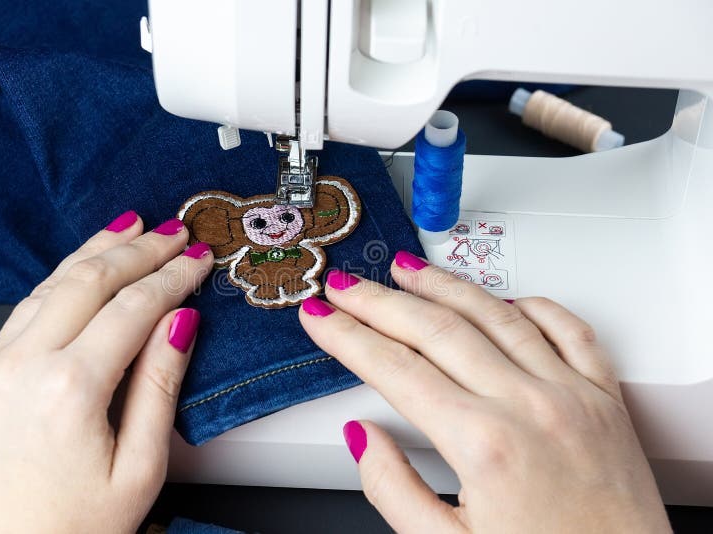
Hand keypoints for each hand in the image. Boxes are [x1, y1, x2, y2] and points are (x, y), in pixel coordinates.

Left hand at [0, 211, 212, 532]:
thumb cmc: (67, 533)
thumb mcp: (140, 470)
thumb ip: (160, 386)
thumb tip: (179, 323)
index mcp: (68, 390)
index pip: (133, 308)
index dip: (172, 277)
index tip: (197, 258)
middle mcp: (19, 368)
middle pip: (89, 282)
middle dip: (138, 250)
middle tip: (172, 232)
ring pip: (49, 286)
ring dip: (94, 253)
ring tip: (129, 229)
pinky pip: (21, 312)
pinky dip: (58, 282)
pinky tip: (79, 271)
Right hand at [300, 252, 670, 533]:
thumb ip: (393, 489)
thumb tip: (361, 437)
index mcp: (483, 445)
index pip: (395, 369)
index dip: (348, 338)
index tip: (323, 320)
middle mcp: (528, 406)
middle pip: (436, 329)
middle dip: (380, 301)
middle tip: (347, 286)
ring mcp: (571, 395)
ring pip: (496, 314)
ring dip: (444, 286)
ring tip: (408, 270)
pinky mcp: (605, 399)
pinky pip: (570, 330)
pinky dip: (534, 305)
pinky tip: (505, 297)